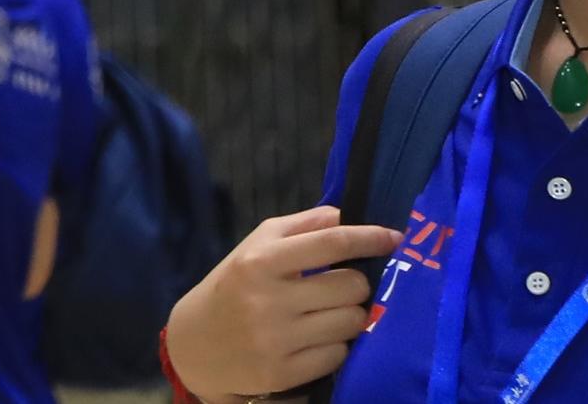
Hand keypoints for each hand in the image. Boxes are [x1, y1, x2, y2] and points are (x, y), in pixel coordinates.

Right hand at [161, 205, 400, 398]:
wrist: (194, 343)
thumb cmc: (232, 287)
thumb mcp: (253, 248)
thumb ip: (299, 228)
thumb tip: (345, 215)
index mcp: (259, 262)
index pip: (331, 243)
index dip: (370, 238)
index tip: (393, 239)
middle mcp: (266, 299)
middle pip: (351, 286)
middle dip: (354, 286)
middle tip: (338, 290)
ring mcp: (274, 339)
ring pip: (352, 322)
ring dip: (348, 317)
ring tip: (326, 316)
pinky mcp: (281, 372)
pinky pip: (338, 355)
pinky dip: (334, 347)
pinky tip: (314, 342)